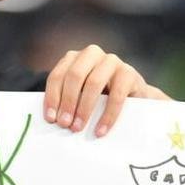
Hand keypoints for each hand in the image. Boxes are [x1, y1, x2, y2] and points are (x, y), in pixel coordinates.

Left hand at [43, 45, 170, 136]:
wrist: (133, 96)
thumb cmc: (100, 97)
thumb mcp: (80, 94)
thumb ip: (68, 100)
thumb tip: (53, 120)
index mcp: (74, 58)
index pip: (58, 76)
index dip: (52, 97)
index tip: (51, 119)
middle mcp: (92, 54)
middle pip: (74, 75)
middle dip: (68, 102)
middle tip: (65, 124)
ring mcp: (111, 61)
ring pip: (94, 82)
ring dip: (84, 108)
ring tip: (78, 128)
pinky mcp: (129, 73)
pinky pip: (116, 95)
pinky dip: (107, 115)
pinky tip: (100, 130)